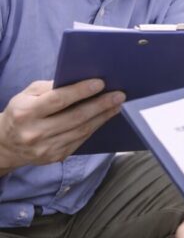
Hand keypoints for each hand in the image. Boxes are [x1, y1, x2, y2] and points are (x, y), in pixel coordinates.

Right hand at [0, 79, 124, 173]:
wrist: (6, 145)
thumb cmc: (21, 112)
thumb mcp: (26, 95)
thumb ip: (49, 87)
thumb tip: (79, 81)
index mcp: (25, 113)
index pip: (58, 100)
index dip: (81, 91)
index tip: (101, 83)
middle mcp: (35, 132)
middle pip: (75, 117)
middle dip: (100, 104)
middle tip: (119, 94)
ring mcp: (45, 147)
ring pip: (82, 130)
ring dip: (103, 116)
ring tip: (117, 104)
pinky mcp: (55, 157)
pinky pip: (81, 140)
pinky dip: (95, 127)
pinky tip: (105, 117)